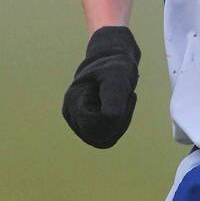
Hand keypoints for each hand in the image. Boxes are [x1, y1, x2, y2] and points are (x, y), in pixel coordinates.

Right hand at [62, 27, 140, 147]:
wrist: (110, 61)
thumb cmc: (114, 66)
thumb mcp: (118, 76)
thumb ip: (114, 95)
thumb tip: (110, 118)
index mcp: (73, 103)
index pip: (97, 127)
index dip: (118, 116)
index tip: (126, 95)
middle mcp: (71, 115)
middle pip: (101, 136)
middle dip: (120, 120)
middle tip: (127, 97)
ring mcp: (77, 123)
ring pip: (104, 139)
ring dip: (120, 123)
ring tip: (123, 100)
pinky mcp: (87, 126)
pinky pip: (106, 137)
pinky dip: (119, 125)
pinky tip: (121, 108)